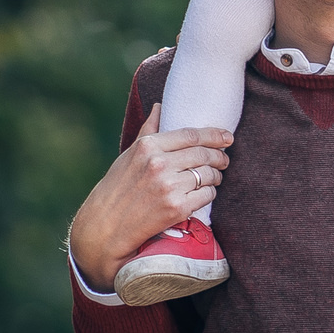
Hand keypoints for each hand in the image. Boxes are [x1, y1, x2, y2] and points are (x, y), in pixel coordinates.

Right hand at [67, 105, 231, 291]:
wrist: (106, 226)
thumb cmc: (117, 188)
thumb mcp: (129, 155)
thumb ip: (148, 131)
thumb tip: (159, 107)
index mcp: (147, 147)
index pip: (191, 135)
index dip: (214, 135)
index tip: (227, 137)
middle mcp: (159, 164)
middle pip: (203, 154)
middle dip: (219, 156)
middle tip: (224, 160)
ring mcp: (169, 187)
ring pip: (208, 174)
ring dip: (216, 176)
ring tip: (214, 178)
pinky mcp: (177, 208)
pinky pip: (207, 195)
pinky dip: (209, 193)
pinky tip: (204, 193)